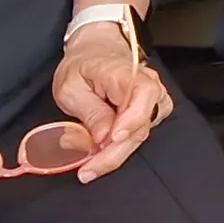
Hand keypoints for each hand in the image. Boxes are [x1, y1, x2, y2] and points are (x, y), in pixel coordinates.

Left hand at [50, 18, 170, 181]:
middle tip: (88, 170)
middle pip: (140, 125)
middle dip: (113, 153)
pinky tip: (102, 153)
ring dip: (116, 154)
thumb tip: (103, 137)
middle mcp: (147, 86)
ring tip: (90, 164)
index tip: (112, 139)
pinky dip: (119, 149)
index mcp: (126, 72)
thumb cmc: (82, 66)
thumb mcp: (71, 86)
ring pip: (140, 135)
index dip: (131, 120)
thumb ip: (90, 111)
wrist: (94, 52)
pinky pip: (137, 136)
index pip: (143, 95)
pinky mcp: (149, 113)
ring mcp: (152, 101)